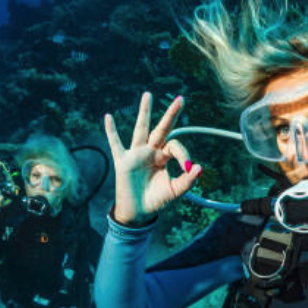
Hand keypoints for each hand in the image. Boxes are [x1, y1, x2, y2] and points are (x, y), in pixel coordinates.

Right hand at [104, 92, 200, 226]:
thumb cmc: (156, 200)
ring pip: (141, 129)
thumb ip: (187, 181)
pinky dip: (111, 132)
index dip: (184, 154)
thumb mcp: (175, 191)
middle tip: (181, 99)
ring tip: (148, 95)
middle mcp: (151, 151)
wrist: (138, 213)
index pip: (175, 146)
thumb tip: (199, 167)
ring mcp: (136, 154)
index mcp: (164, 156)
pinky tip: (108, 117)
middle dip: (171, 114)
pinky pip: (116, 144)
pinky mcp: (123, 162)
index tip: (188, 167)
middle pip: (162, 129)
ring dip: (144, 112)